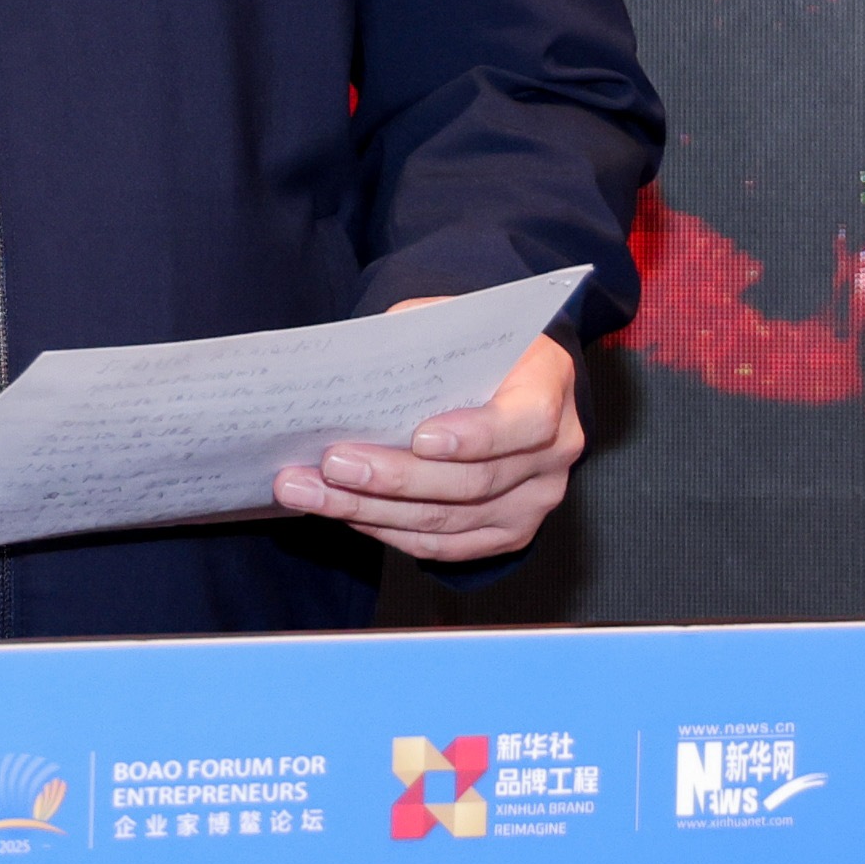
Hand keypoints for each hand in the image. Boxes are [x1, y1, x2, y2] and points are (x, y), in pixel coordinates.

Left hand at [272, 312, 583, 562]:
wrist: (506, 378)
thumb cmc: (472, 345)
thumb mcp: (452, 319)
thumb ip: (414, 336)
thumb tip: (351, 366)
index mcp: (550, 384)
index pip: (527, 421)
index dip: (476, 436)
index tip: (419, 438)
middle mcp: (554, 450)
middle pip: (472, 482)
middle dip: (393, 477)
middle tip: (331, 464)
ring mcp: (534, 500)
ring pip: (448, 520)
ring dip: (370, 509)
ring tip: (309, 491)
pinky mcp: (508, 533)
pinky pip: (442, 544)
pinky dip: (387, 529)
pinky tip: (343, 510)